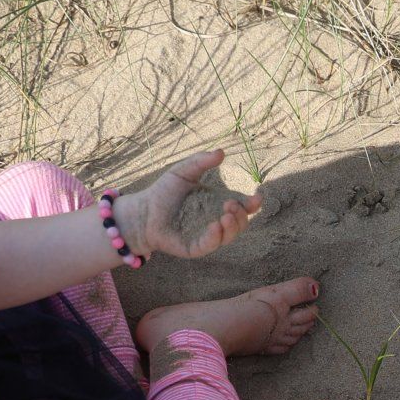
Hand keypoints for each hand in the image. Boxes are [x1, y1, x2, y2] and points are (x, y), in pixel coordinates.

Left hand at [114, 150, 262, 259]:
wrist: (142, 211)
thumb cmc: (164, 192)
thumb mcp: (184, 171)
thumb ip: (201, 161)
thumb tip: (222, 152)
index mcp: (218, 204)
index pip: (243, 206)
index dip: (253, 203)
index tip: (257, 196)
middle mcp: (216, 221)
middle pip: (241, 223)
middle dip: (241, 214)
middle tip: (229, 204)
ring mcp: (207, 236)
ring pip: (230, 236)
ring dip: (233, 227)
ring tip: (225, 215)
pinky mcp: (194, 248)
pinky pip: (210, 245)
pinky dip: (215, 237)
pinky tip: (215, 226)